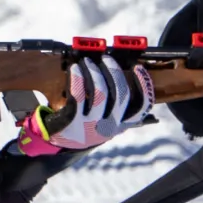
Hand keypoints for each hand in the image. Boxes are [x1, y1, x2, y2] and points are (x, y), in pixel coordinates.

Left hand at [17, 56, 154, 154]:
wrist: (58, 144)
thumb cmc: (84, 127)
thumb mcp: (105, 122)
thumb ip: (116, 108)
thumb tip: (121, 76)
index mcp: (121, 124)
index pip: (142, 106)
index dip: (144, 85)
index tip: (138, 67)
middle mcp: (110, 125)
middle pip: (121, 94)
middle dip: (114, 72)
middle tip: (106, 59)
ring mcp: (92, 124)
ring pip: (100, 92)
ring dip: (94, 72)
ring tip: (87, 62)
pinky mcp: (73, 121)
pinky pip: (78, 95)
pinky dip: (77, 79)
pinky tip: (75, 70)